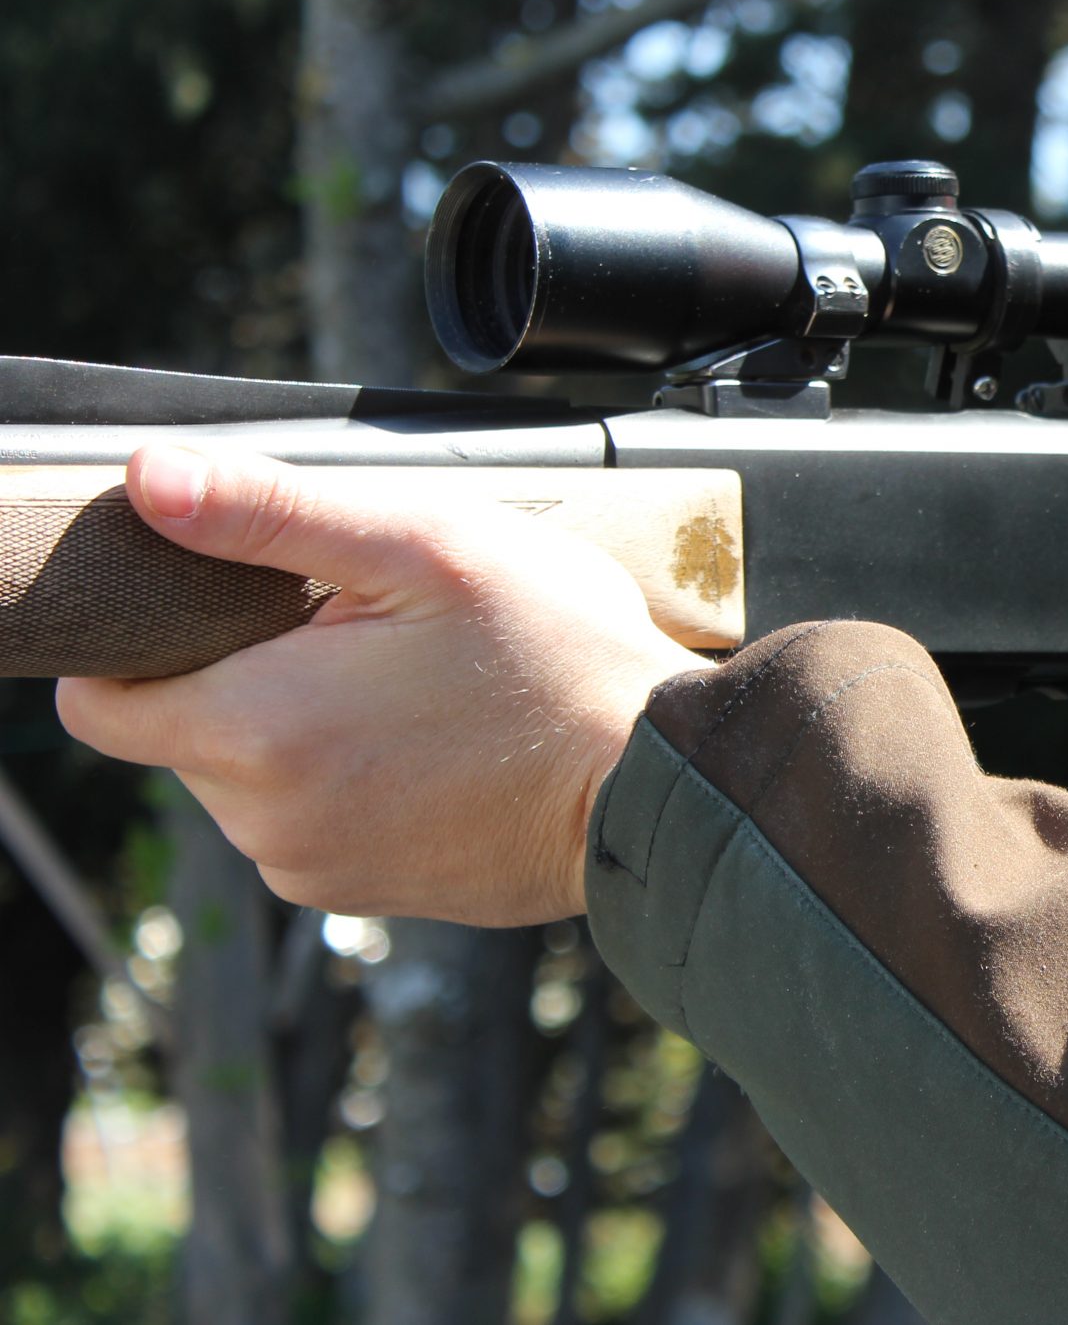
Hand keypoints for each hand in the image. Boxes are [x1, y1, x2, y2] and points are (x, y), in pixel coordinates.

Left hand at [55, 445, 703, 925]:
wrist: (660, 785)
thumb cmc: (560, 660)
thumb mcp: (424, 547)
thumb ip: (273, 512)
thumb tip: (150, 481)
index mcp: (254, 731)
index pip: (99, 699)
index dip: (152, 638)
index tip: (238, 607)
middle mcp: (264, 822)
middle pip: (185, 731)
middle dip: (253, 674)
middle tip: (371, 636)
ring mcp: (315, 870)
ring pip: (252, 778)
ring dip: (305, 729)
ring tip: (417, 690)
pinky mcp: (366, 894)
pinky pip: (312, 823)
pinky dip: (351, 781)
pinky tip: (433, 745)